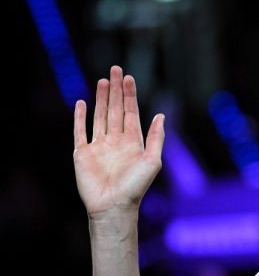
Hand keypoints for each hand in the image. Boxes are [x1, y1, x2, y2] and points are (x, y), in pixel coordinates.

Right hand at [73, 65, 164, 217]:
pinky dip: (80, 117)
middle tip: (116, 69)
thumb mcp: (153, 161)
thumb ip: (157, 138)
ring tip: (103, 81)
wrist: (113, 206)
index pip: (131, 113)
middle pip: (115, 110)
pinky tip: (82, 103)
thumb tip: (161, 115)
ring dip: (101, 99)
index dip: (130, 95)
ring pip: (100, 116)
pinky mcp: (83, 153)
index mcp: (133, 142)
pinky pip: (80, 131)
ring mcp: (99, 146)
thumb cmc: (135, 188)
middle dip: (116, 90)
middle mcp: (116, 142)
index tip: (129, 78)